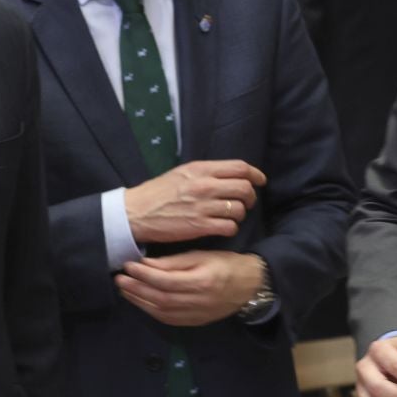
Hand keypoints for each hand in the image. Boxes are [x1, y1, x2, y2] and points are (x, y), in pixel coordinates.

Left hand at [116, 249, 262, 326]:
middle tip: (119, 279)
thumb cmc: (225, 265)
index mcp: (201, 281)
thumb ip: (173, 262)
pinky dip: (151, 311)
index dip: (143, 274)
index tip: (128, 265)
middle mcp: (198, 301)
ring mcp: (197, 315)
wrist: (250, 286)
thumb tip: (146, 264)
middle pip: (160, 298)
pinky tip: (140, 301)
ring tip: (125, 289)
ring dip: (139, 301)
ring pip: (161, 312)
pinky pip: (168, 320)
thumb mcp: (201, 255)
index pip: (165, 281)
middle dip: (136, 289)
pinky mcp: (195, 322)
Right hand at [124, 159, 265, 243]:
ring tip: (231, 216)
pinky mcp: (200, 226)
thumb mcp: (181, 173)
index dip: (255, 175)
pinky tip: (223, 227)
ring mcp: (203, 207)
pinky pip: (229, 227)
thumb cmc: (158, 192)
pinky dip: (230, 228)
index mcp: (200, 169)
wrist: (136, 213)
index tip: (259, 181)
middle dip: (250, 197)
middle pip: (244, 188)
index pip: (240, 168)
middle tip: (246, 202)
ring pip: (239, 209)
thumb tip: (229, 175)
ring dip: (240, 214)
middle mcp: (205, 186)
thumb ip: (206, 172)